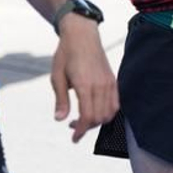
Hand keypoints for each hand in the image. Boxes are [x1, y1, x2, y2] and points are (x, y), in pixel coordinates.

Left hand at [51, 15, 118, 142]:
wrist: (82, 34)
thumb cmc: (66, 54)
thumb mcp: (57, 76)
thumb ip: (61, 99)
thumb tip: (60, 119)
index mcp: (84, 84)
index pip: (87, 116)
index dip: (80, 131)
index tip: (74, 138)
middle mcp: (100, 85)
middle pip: (99, 118)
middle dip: (87, 127)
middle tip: (73, 126)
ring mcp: (109, 83)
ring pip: (109, 113)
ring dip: (97, 121)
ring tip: (83, 119)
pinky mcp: (113, 80)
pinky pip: (116, 103)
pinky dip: (108, 112)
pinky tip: (95, 110)